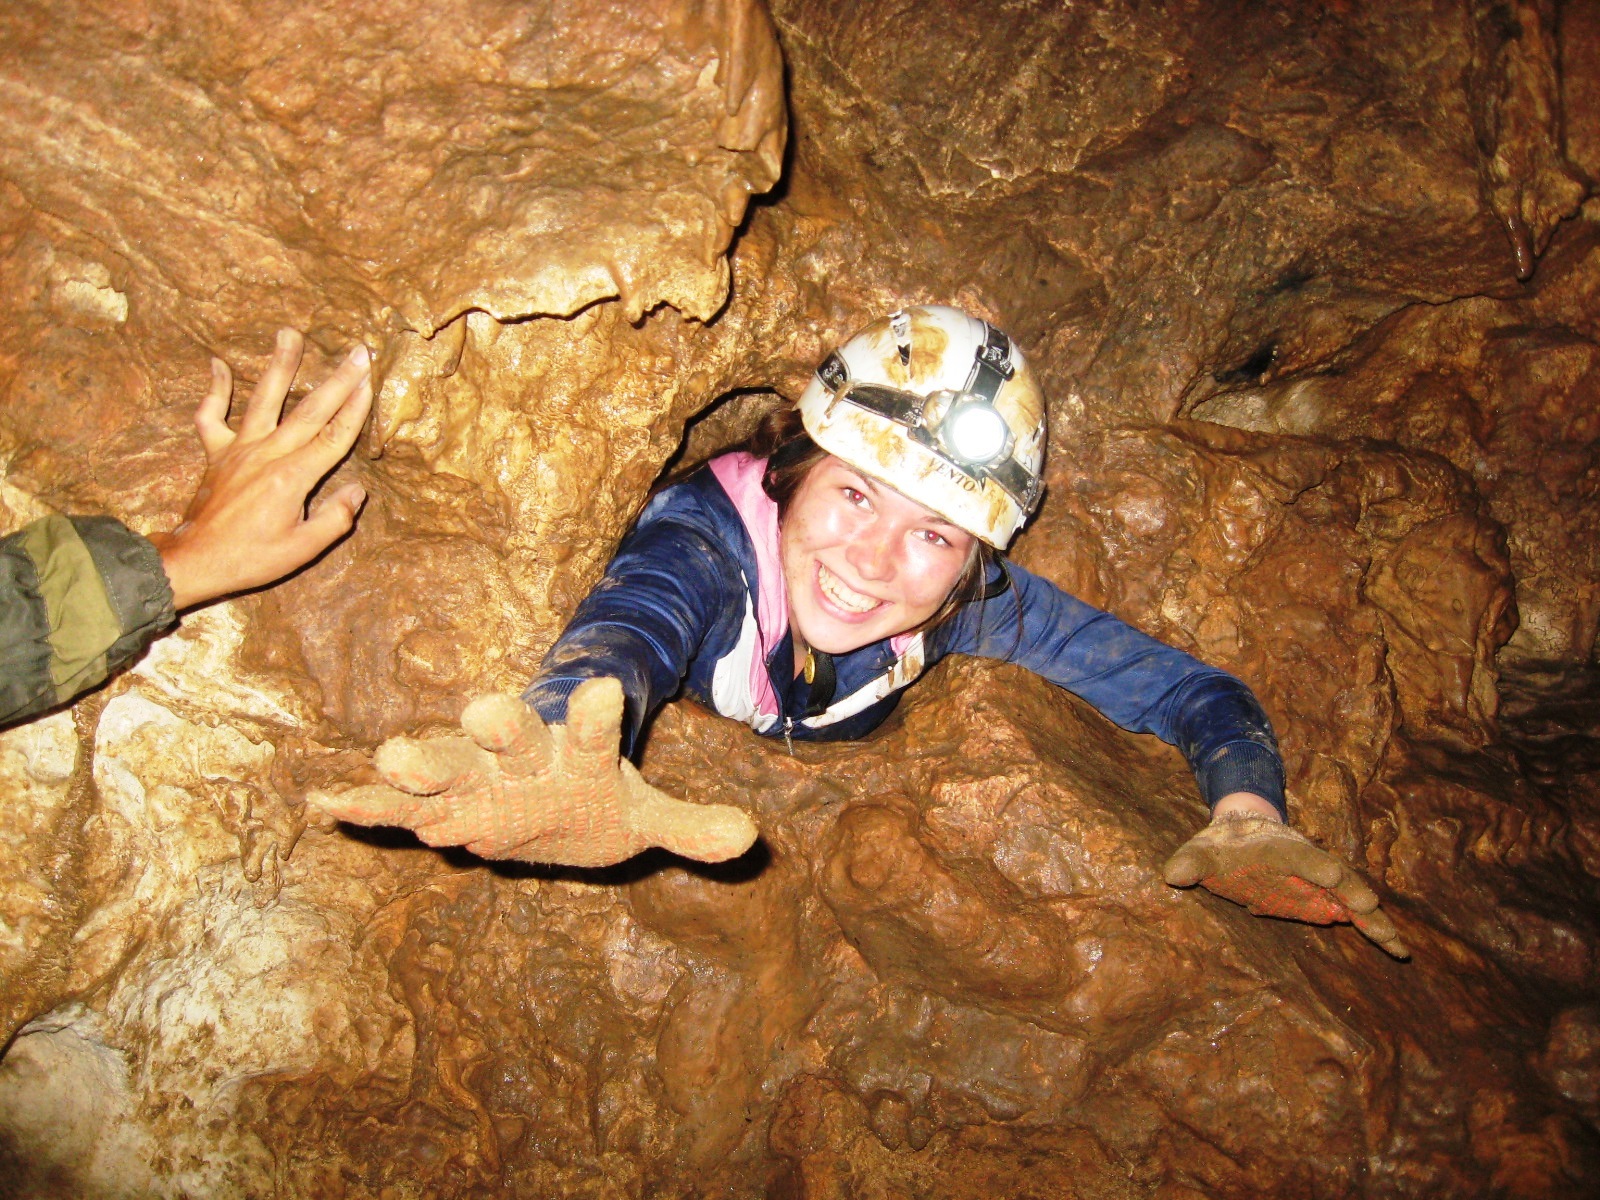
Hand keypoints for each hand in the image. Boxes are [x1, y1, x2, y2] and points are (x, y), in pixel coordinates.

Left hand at [150, 329, 372, 609]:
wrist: (194, 560)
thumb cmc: (250, 558)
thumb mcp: (302, 550)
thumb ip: (334, 519)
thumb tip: (357, 490)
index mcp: (292, 477)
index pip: (334, 437)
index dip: (356, 409)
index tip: (371, 381)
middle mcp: (267, 454)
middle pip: (309, 410)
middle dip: (337, 379)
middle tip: (357, 351)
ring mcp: (239, 449)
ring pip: (263, 399)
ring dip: (279, 364)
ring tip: (290, 333)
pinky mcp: (216, 453)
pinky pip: (211, 416)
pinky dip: (214, 389)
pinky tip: (218, 364)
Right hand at [309, 678, 759, 867]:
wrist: (535, 776)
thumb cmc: (588, 797)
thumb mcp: (641, 818)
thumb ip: (688, 825)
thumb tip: (749, 839)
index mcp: (576, 755)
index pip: (595, 735)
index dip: (600, 718)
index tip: (607, 690)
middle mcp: (521, 755)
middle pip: (511, 736)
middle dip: (499, 726)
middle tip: (484, 710)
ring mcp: (472, 774)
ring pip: (446, 764)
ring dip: (421, 762)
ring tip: (392, 758)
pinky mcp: (434, 800)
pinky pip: (395, 805)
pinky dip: (364, 805)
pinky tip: (325, 802)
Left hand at [1163, 814, 1409, 958]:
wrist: (1247, 832)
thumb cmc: (1223, 844)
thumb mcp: (1201, 850)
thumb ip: (1190, 862)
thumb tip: (1172, 874)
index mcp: (1279, 847)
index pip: (1297, 854)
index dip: (1312, 864)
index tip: (1330, 873)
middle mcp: (1309, 862)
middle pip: (1337, 876)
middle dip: (1353, 892)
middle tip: (1369, 908)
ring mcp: (1323, 881)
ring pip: (1354, 898)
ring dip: (1374, 919)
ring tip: (1396, 944)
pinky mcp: (1329, 898)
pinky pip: (1356, 914)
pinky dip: (1376, 929)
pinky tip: (1398, 950)